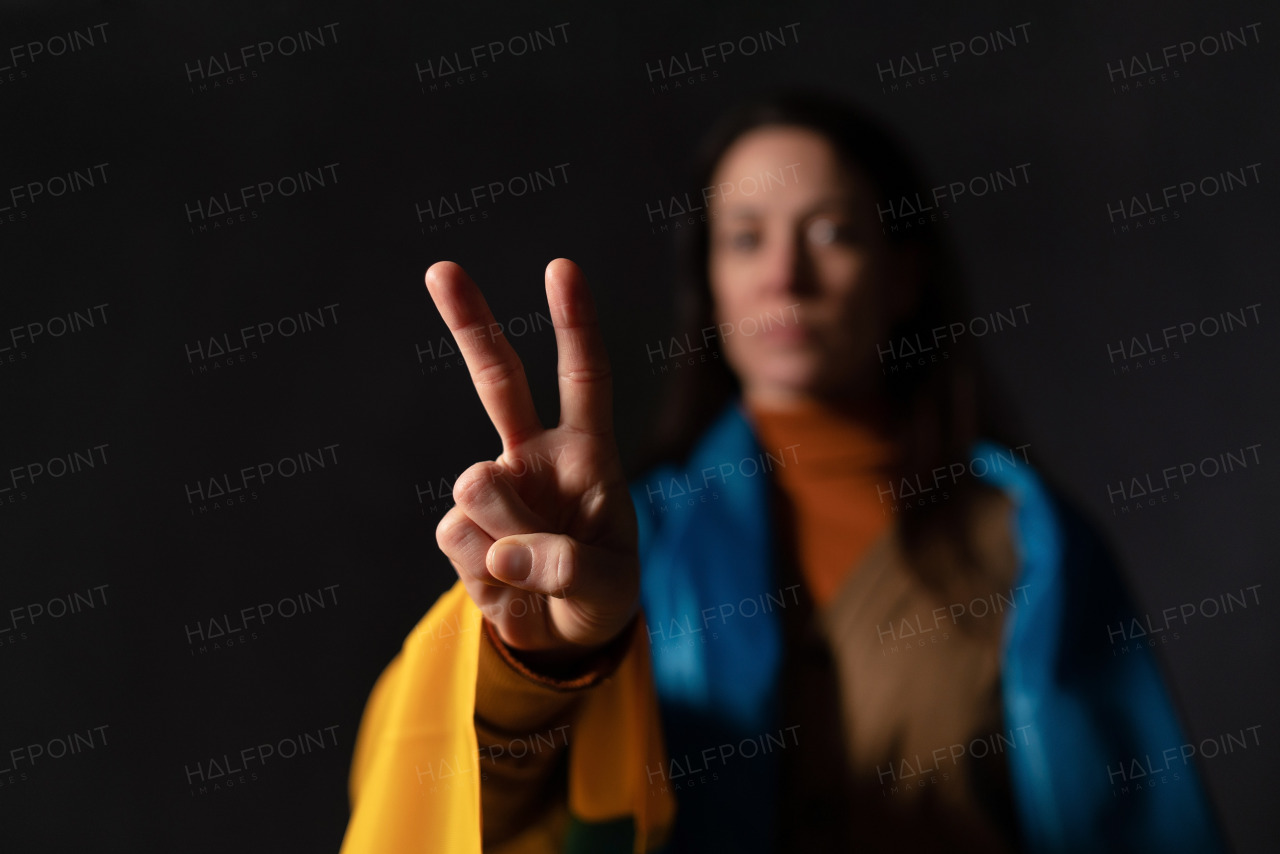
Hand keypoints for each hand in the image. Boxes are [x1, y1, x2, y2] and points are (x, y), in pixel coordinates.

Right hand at [426, 259, 640, 664]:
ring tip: (536, 569)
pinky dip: (486, 572)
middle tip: (440, 269)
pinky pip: (459, 538)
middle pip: (498, 380)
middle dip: (470, 323)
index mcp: (586, 452)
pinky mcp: (458, 529)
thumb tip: (501, 550)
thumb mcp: (610, 588)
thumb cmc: (600, 595)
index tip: (561, 271)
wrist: (560, 639)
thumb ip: (568, 566)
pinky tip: (507, 583)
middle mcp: (533, 457)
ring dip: (509, 535)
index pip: (583, 379)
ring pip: (478, 487)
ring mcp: (492, 490)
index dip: (574, 326)